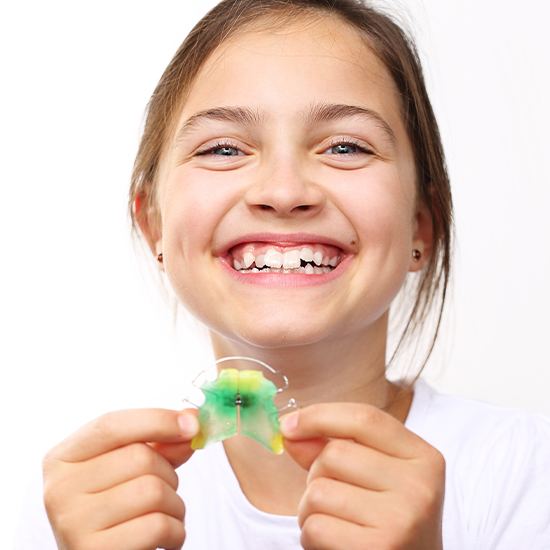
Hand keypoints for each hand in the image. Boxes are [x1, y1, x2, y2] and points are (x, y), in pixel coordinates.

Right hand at [42, 408, 198, 549]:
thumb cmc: (119, 510)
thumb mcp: (132, 468)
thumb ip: (160, 442)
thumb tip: (191, 420)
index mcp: (63, 458)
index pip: (111, 425)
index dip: (157, 420)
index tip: (192, 424)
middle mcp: (59, 488)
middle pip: (139, 457)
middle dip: (168, 472)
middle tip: (164, 490)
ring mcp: (73, 523)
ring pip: (152, 491)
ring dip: (175, 504)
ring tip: (163, 516)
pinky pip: (157, 526)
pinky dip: (175, 531)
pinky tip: (164, 539)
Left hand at [281, 403, 444, 549]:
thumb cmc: (386, 520)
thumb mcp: (374, 476)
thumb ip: (333, 447)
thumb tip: (290, 429)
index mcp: (423, 457)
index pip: (364, 418)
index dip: (319, 415)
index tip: (288, 424)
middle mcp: (419, 486)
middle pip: (335, 454)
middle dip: (316, 474)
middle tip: (335, 497)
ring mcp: (401, 520)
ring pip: (319, 491)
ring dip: (311, 509)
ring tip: (336, 523)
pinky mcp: (378, 549)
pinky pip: (316, 526)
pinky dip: (312, 537)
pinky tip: (336, 544)